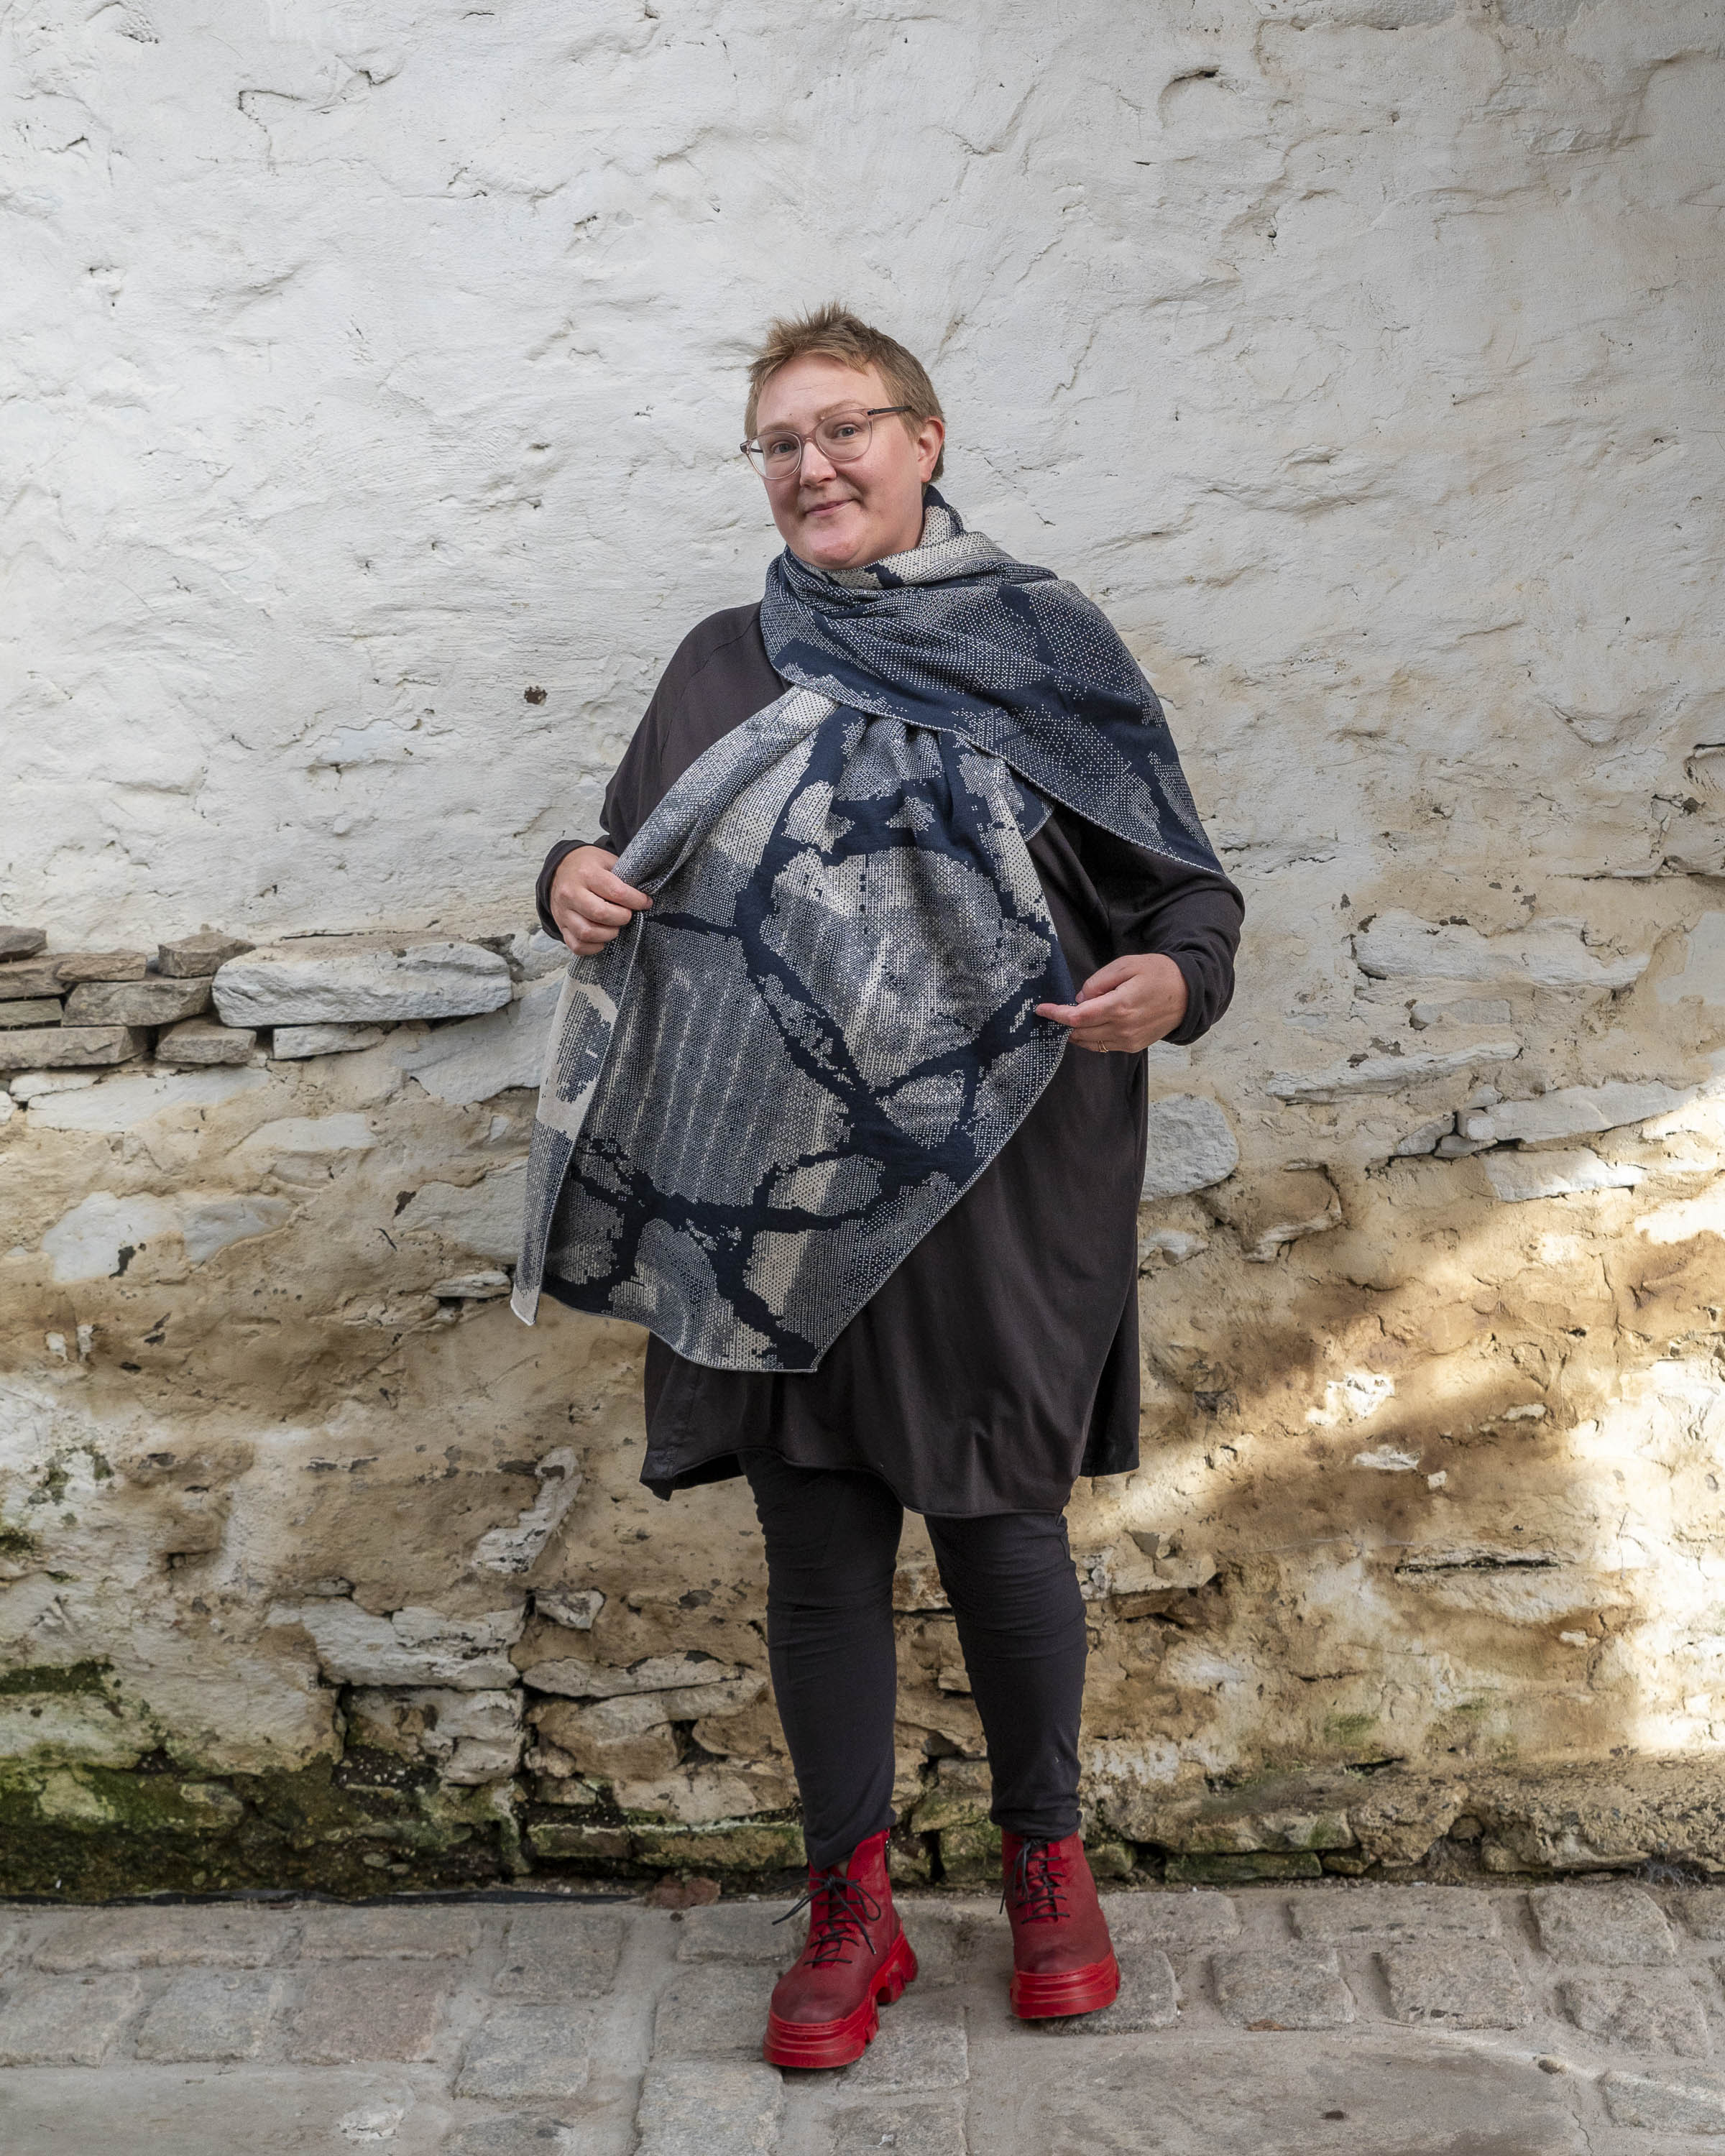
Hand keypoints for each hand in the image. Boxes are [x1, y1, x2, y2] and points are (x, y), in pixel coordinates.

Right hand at [548, 846, 651, 955]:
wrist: (560, 869)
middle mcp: (571, 893)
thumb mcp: (607, 861)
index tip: (645, 903)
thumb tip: (644, 897)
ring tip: (615, 926)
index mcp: (586, 873)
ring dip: (608, 934)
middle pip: (601, 914)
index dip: (636, 901)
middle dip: (622, 918)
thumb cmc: (589, 866)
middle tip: (627, 914)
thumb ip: (624, 877)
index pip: (616, 892)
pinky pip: (577, 945)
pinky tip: (602, 938)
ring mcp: (563, 911)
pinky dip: (593, 947)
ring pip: (587, 933)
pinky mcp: (561, 925)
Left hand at [1036, 953, 1188, 1053]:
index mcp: (1119, 1006)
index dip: (1056, 1014)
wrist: (1189, 993)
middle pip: (1080, 1032)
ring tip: (1069, 1018)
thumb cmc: (1159, 973)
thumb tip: (1080, 998)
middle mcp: (1122, 1028)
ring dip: (1075, 1032)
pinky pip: (1103, 1046)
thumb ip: (1098, 981)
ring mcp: (1128, 1040)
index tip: (1041, 1009)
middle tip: (1055, 1010)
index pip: (1077, 1017)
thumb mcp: (1126, 965)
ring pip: (1089, 1042)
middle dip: (1063, 1023)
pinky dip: (1091, 1038)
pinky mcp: (1133, 1046)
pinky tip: (1088, 1026)